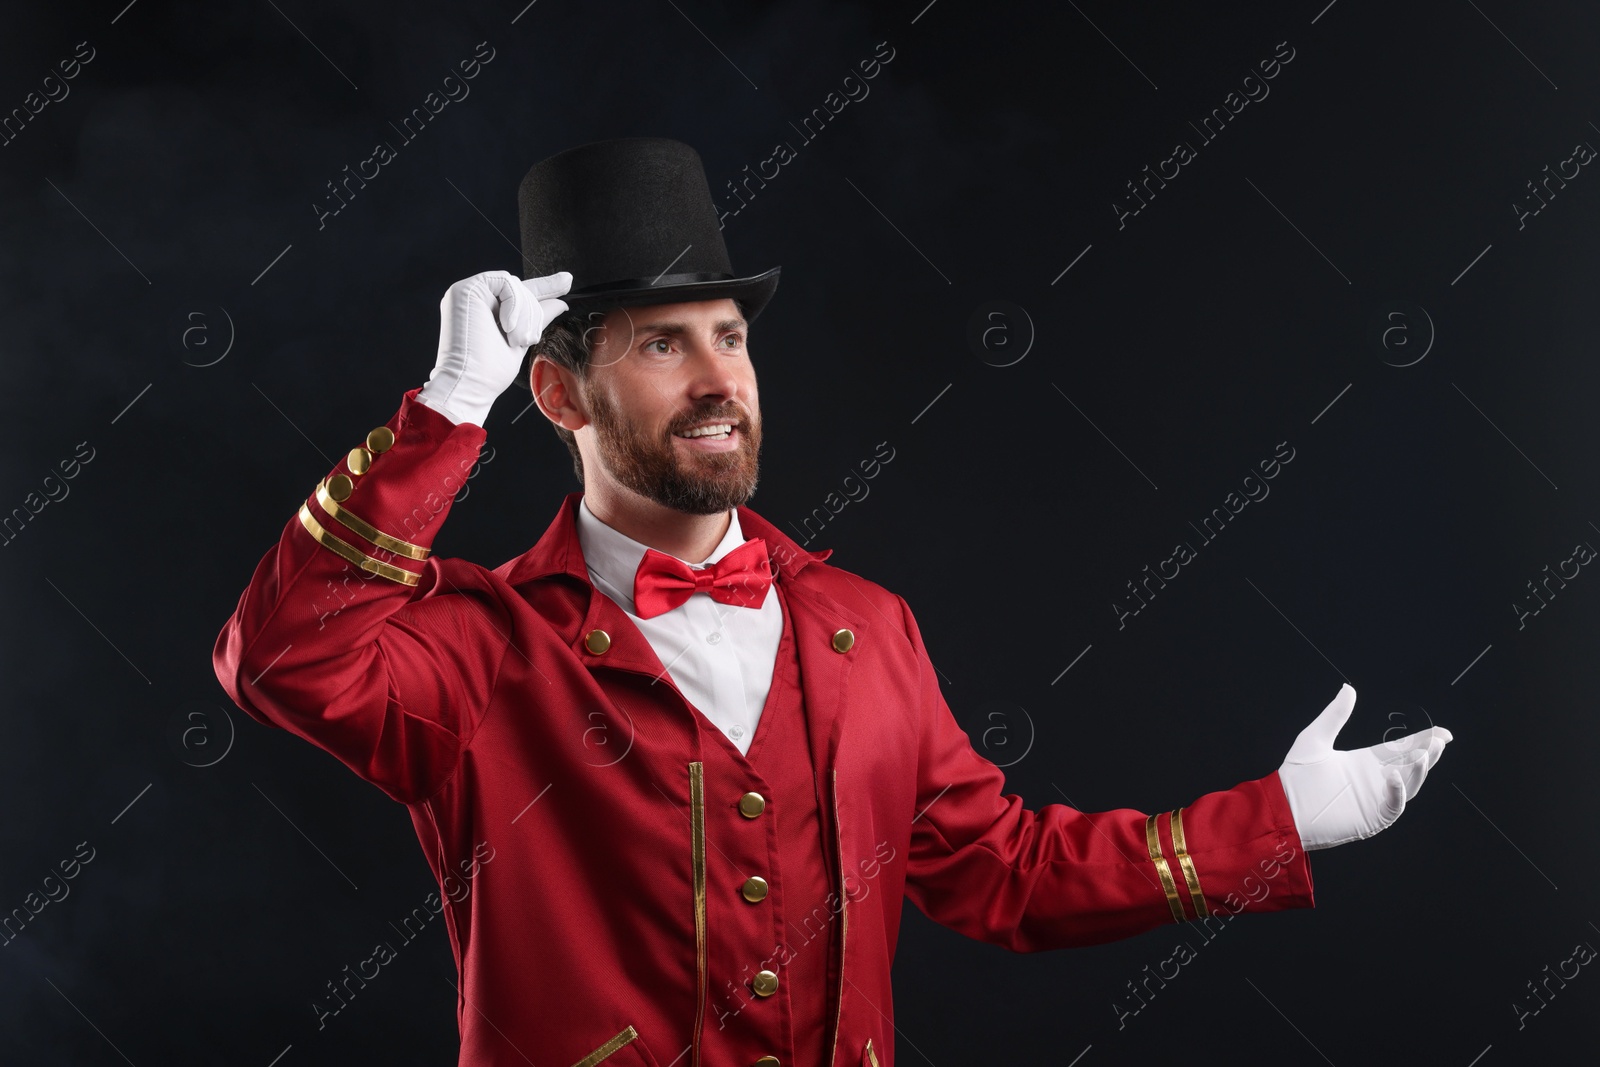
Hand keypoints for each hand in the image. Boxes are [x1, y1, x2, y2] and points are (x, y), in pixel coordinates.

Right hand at [416, 270, 571, 425]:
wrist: (471, 384)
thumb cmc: (491, 371)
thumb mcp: (522, 339)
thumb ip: (537, 318)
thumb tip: (561, 302)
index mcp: (485, 307)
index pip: (518, 292)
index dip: (545, 286)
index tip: (567, 281)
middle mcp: (474, 297)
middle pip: (520, 288)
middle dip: (532, 313)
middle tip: (526, 340)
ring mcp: (467, 291)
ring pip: (515, 284)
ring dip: (524, 314)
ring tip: (515, 339)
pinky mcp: (464, 289)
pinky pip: (505, 281)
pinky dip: (514, 304)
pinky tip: (507, 327)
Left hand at [1276, 683, 1451, 849]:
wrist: (1282, 806)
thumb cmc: (1296, 775)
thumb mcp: (1316, 738)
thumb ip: (1335, 715)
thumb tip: (1348, 688)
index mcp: (1366, 761)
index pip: (1401, 748)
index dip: (1422, 740)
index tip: (1441, 732)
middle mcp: (1376, 780)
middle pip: (1411, 766)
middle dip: (1427, 753)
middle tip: (1439, 740)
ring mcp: (1375, 800)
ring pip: (1408, 785)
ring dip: (1418, 771)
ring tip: (1423, 754)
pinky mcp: (1371, 818)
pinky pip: (1392, 806)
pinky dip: (1396, 792)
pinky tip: (1393, 776)